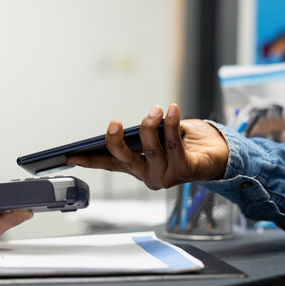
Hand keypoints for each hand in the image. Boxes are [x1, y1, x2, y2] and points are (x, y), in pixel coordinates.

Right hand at [67, 104, 228, 189]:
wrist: (216, 154)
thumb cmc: (183, 143)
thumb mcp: (156, 137)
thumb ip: (143, 136)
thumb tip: (130, 128)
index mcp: (137, 168)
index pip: (108, 165)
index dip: (88, 161)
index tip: (69, 156)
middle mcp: (148, 176)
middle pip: (124, 159)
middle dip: (116, 141)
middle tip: (114, 123)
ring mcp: (166, 176)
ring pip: (151, 149)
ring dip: (151, 125)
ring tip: (156, 109)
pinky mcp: (185, 171)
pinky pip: (174, 144)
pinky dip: (172, 124)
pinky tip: (172, 109)